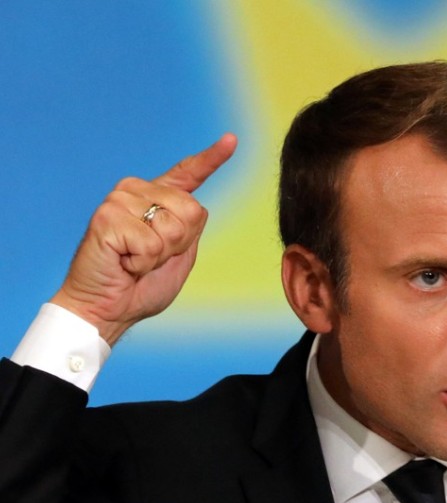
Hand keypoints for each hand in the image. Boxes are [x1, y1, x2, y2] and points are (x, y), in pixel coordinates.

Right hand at [51, 133, 236, 344]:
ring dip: (159, 254)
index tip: (231, 140)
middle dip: (178, 244)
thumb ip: (189, 228)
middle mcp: (137, 191)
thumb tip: (198, 205)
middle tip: (150, 258)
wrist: (107, 309)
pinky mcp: (106, 217)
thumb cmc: (140, 286)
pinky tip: (123, 262)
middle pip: (191, 210)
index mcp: (157, 199)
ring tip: (134, 260)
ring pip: (172, 226)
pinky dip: (142, 262)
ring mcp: (119, 201)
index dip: (212, 158)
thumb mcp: (178, 254)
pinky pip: (150, 242)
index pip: (189, 173)